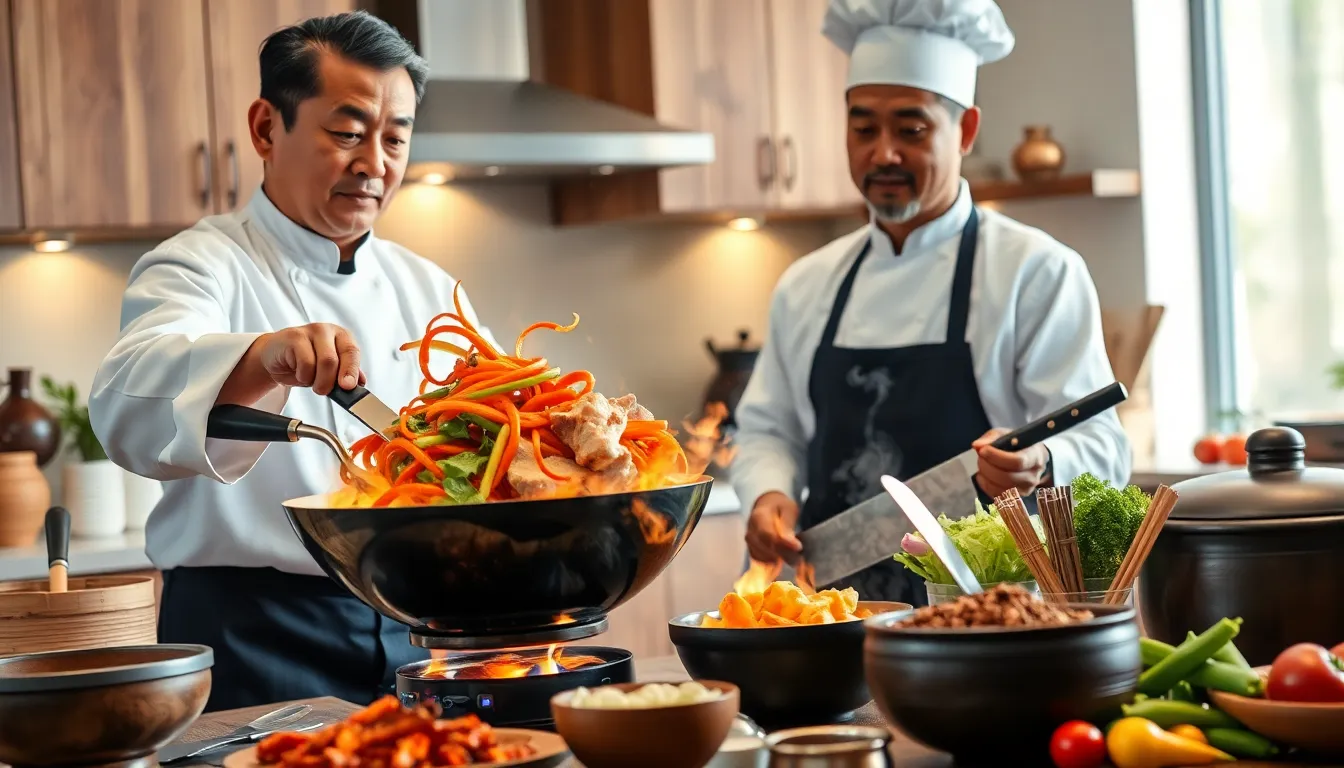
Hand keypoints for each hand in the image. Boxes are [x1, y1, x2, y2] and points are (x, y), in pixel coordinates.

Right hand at [218, 323, 365, 405]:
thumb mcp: (328, 369)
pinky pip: (305, 363)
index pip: (352, 352)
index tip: (348, 386)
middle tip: (323, 390)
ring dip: (316, 380)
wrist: (275, 356)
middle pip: (335, 360)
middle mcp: (327, 330)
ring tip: (309, 380)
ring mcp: (309, 331)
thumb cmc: (304, 361)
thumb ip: (345, 372)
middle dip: (330, 381)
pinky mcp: (293, 337)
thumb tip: (361, 382)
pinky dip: (303, 375)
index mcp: (341, 336)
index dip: (352, 370)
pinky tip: (298, 372)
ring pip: (322, 362)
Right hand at [745, 492, 802, 564]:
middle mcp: (750, 529)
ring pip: (760, 555)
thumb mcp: (788, 509)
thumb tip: (792, 543)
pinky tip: (781, 560)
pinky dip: (770, 562)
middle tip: (798, 558)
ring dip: (776, 559)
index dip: (782, 543)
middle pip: (763, 546)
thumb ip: (788, 525)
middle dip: (782, 554)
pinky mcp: (751, 547)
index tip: (798, 547)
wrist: (768, 505)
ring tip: (793, 559)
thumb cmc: (780, 507)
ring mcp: (749, 539)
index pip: (767, 533)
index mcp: (759, 515)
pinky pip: (758, 559)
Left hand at [972, 428, 1049, 499]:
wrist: (1028, 459)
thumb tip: (977, 446)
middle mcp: (1033, 476)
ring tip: (982, 464)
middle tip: (980, 456)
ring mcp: (1026, 489)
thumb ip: (991, 438)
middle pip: (1007, 477)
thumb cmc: (1016, 445)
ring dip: (986, 476)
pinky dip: (986, 486)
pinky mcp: (1017, 498)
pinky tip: (983, 475)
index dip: (997, 457)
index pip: (1017, 461)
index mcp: (1035, 456)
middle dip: (988, 466)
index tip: (983, 450)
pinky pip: (997, 495)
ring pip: (1001, 488)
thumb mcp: (1005, 435)